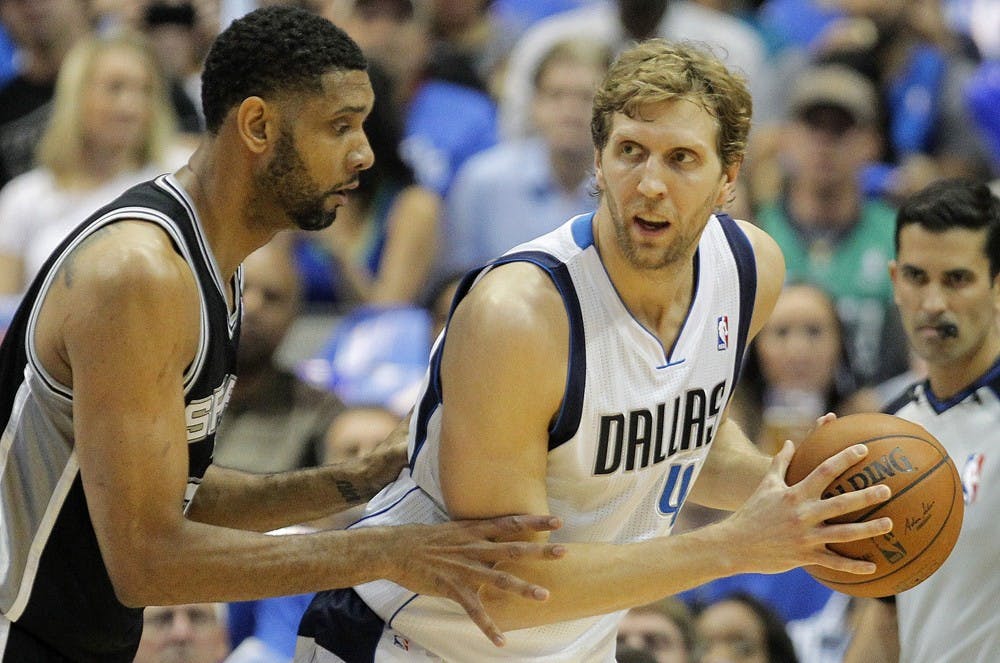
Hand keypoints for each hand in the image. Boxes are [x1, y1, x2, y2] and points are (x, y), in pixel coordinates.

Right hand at [378, 515, 565, 646]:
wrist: (396, 549)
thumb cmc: (425, 539)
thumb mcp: (455, 529)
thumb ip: (477, 532)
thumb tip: (495, 532)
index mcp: (475, 530)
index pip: (510, 523)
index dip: (534, 522)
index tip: (558, 521)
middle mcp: (474, 547)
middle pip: (512, 549)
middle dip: (539, 551)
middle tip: (564, 552)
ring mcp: (464, 568)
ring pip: (499, 579)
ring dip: (523, 589)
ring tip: (545, 596)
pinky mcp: (453, 588)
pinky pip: (475, 611)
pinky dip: (488, 627)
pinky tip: (502, 641)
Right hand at [721, 442, 891, 575]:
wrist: (735, 544)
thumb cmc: (751, 512)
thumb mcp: (765, 485)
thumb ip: (780, 462)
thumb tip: (791, 442)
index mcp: (795, 494)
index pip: (824, 471)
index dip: (844, 459)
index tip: (863, 450)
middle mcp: (802, 514)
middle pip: (840, 503)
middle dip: (866, 496)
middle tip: (887, 489)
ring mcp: (805, 537)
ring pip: (843, 533)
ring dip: (868, 529)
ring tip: (889, 524)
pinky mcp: (805, 556)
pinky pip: (834, 562)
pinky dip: (854, 566)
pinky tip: (873, 567)